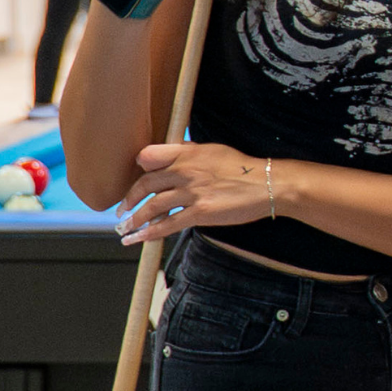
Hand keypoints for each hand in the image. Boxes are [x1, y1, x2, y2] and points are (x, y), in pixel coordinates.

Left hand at [116, 143, 273, 243]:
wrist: (269, 184)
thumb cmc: (244, 168)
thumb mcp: (216, 151)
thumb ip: (191, 152)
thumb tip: (174, 153)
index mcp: (188, 154)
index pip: (149, 156)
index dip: (138, 170)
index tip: (133, 182)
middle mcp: (186, 171)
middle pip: (146, 184)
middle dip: (129, 200)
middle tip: (122, 211)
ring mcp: (192, 192)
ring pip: (153, 207)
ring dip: (134, 219)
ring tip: (125, 228)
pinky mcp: (201, 212)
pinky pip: (168, 225)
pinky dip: (149, 233)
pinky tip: (138, 239)